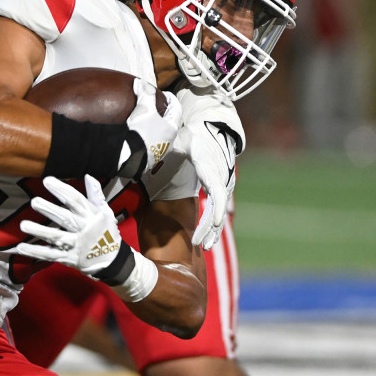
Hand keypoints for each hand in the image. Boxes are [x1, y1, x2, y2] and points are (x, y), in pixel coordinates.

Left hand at [16, 176, 126, 278]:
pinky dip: (35, 252)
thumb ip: (96, 195)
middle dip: (49, 210)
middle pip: (65, 219)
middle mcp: (83, 230)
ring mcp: (75, 245)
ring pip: (56, 237)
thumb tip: (88, 176)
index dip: (62, 190)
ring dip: (39, 231)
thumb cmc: (107, 232)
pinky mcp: (68, 258)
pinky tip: (20, 247)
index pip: (76, 201)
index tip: (47, 180)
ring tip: (23, 225)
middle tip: (34, 201)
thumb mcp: (106, 213)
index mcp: (92, 216)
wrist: (113, 261)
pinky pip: (50, 255)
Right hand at [118, 79, 181, 179]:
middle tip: (154, 106)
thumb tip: (142, 83)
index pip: (177, 109)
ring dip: (155, 126)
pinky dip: (147, 136)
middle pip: (169, 122)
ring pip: (161, 134)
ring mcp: (160, 151)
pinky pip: (151, 143)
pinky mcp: (149, 157)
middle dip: (162, 113)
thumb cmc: (141, 134)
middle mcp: (169, 141)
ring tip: (145, 120)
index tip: (163, 94)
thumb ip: (145, 94)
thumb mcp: (144, 109)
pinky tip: (138, 134)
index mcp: (172, 129)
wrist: (130, 158)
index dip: (171, 98)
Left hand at [176, 87, 244, 249]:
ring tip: (205, 247)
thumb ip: (170, 149)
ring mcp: (223, 185)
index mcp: (210, 169)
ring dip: (213, 230)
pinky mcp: (221, 188)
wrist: (211, 129)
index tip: (215, 223)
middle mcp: (221, 179)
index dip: (217, 208)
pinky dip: (214, 224)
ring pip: (220, 212)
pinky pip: (218, 209)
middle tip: (200, 244)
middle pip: (218, 208)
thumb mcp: (181, 140)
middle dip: (210, 227)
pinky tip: (208, 238)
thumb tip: (152, 153)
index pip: (218, 192)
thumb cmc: (193, 136)